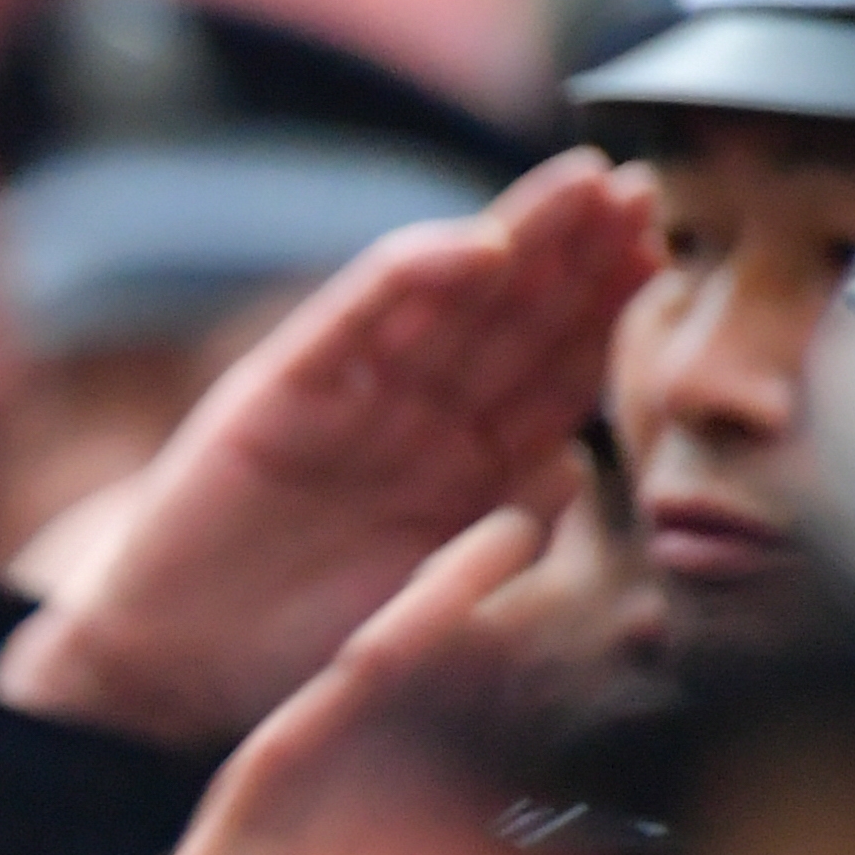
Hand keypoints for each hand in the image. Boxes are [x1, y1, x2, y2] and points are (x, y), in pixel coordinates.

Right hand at [0, 155, 649, 746]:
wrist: (178, 669)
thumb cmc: (306, 648)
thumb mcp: (441, 591)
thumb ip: (506, 522)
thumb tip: (580, 463)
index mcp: (467, 463)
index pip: (556, 371)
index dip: (615, 314)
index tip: (676, 256)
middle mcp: (415, 415)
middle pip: (515, 318)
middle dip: (582, 252)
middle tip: (646, 189)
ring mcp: (351, 394)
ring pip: (449, 299)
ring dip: (519, 238)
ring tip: (586, 186)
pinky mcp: (282, 386)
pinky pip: (355, 317)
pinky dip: (412, 275)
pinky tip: (477, 245)